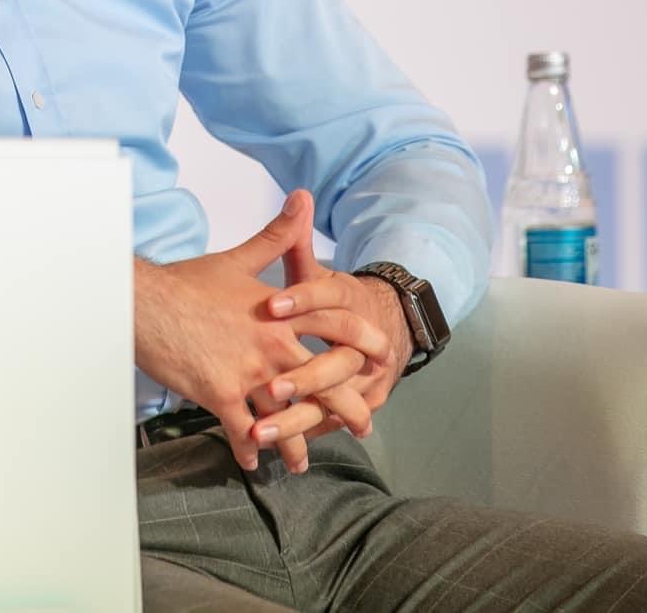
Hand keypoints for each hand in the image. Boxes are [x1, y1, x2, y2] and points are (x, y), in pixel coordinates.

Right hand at [135, 191, 389, 472]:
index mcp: (280, 312)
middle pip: (326, 380)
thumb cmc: (186, 283)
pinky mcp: (220, 393)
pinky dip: (247, 449)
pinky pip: (242, 430)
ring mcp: (248, 371)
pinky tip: (250, 462)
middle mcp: (271, 343)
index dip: (365, 341)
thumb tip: (302, 199)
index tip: (381, 357)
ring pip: (287, 416)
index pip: (337, 325)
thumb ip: (276, 237)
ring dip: (296, 442)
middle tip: (363, 425)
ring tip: (302, 462)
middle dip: (348, 407)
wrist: (144, 303)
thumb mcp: (237, 260)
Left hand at [250, 249, 413, 452]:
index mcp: (346, 303)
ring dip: (295, 420)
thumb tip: (299, 196)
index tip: (271, 305)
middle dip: (303, 377)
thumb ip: (295, 240)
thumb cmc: (334, 302)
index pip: (327, 300)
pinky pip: (324, 424)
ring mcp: (357, 378)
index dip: (301, 301)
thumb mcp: (314, 273)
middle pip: (335, 363)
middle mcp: (359, 344)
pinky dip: (296, 438)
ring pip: (327, 403)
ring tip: (260, 433)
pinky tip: (262, 451)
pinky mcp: (352, 404)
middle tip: (271, 387)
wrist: (387, 328)